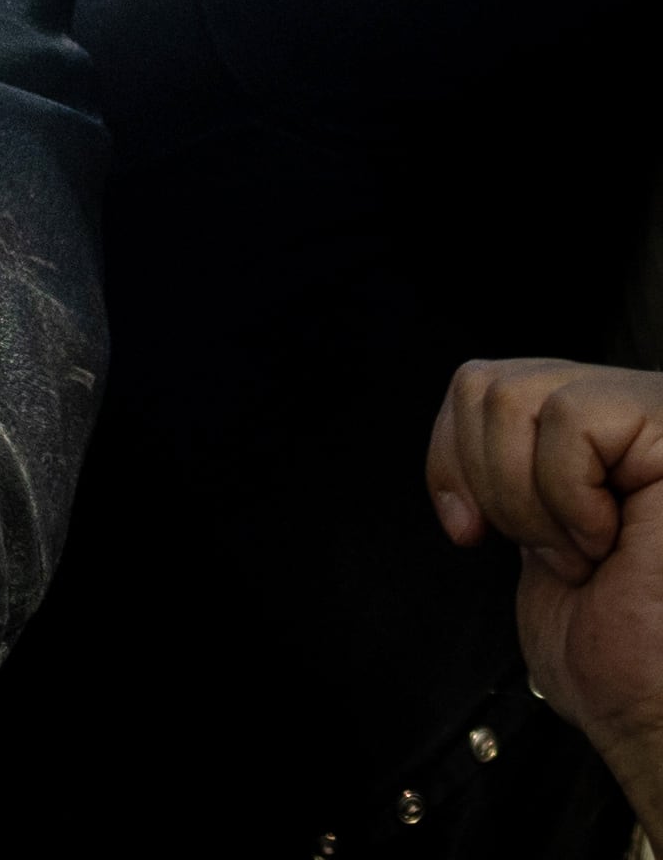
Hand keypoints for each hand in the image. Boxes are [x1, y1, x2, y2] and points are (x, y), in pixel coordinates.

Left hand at [429, 358, 662, 821]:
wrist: (661, 713)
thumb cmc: (620, 656)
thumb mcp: (540, 538)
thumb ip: (518, 470)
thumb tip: (470, 438)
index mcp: (605, 443)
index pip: (486, 385)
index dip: (453, 458)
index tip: (467, 530)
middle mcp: (636, 419)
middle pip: (490, 383)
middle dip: (489, 483)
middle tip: (549, 553)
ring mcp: (658, 420)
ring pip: (518, 396)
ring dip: (528, 498)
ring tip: (584, 552)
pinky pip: (571, 420)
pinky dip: (566, 493)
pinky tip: (609, 540)